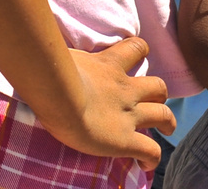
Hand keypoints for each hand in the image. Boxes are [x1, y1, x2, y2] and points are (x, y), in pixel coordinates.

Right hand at [35, 37, 173, 171]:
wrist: (60, 95)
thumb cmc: (50, 70)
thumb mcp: (57, 51)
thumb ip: (59, 51)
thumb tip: (40, 44)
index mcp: (108, 65)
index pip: (134, 48)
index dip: (139, 50)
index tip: (137, 55)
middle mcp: (125, 88)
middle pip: (157, 86)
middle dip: (160, 93)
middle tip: (155, 99)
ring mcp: (129, 114)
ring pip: (163, 115)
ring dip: (167, 121)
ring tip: (167, 127)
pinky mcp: (125, 140)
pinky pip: (150, 151)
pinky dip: (151, 158)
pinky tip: (145, 163)